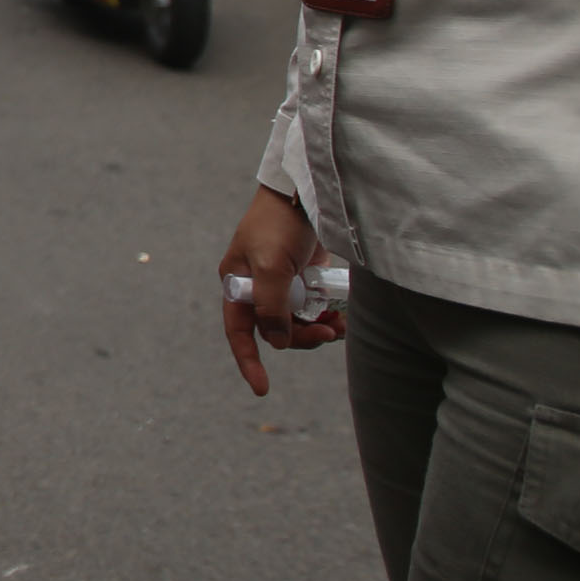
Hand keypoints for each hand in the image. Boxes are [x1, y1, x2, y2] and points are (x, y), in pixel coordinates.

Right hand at [218, 183, 336, 395]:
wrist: (302, 192)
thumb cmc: (279, 225)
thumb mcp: (271, 266)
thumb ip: (272, 307)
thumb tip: (278, 342)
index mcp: (238, 285)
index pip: (239, 331)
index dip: (249, 361)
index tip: (262, 389)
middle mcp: (256, 288)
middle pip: (276, 330)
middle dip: (301, 338)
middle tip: (328, 334)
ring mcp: (281, 283)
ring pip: (297, 321)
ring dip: (318, 329)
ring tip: (339, 326)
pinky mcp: (303, 277)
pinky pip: (313, 307)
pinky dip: (326, 315)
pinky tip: (341, 315)